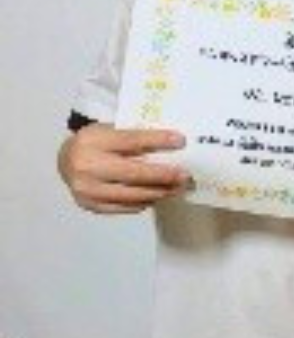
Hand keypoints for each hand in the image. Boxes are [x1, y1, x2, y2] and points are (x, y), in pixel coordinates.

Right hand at [57, 123, 188, 213]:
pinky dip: (144, 202)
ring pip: (130, 194)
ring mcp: (87, 189)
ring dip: (158, 192)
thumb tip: (173, 143)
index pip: (131, 140)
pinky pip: (124, 206)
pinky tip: (157, 196)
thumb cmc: (96, 142)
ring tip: (177, 188)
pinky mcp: (90, 205)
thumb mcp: (110, 130)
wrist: (65, 159)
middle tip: (184, 175)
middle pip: (133, 173)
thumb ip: (134, 136)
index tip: (180, 141)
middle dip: (163, 175)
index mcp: (93, 141)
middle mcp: (86, 166)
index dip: (157, 141)